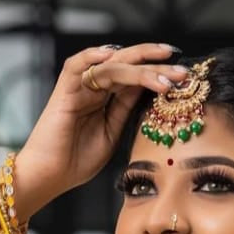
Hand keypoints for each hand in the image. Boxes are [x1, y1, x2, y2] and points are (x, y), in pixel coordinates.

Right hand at [11, 41, 189, 219]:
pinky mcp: (64, 91)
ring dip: (139, 69)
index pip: (135, 77)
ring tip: (164, 78)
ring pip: (111, 66)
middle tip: (182, 70)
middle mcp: (93, 87)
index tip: (184, 77)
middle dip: (155, 64)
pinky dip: (93, 57)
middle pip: (127, 65)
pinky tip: (114, 56)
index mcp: (106, 98)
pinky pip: (77, 66)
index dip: (158, 73)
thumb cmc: (77, 161)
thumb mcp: (112, 133)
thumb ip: (126, 109)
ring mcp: (79, 87)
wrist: (50, 177)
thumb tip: (148, 89)